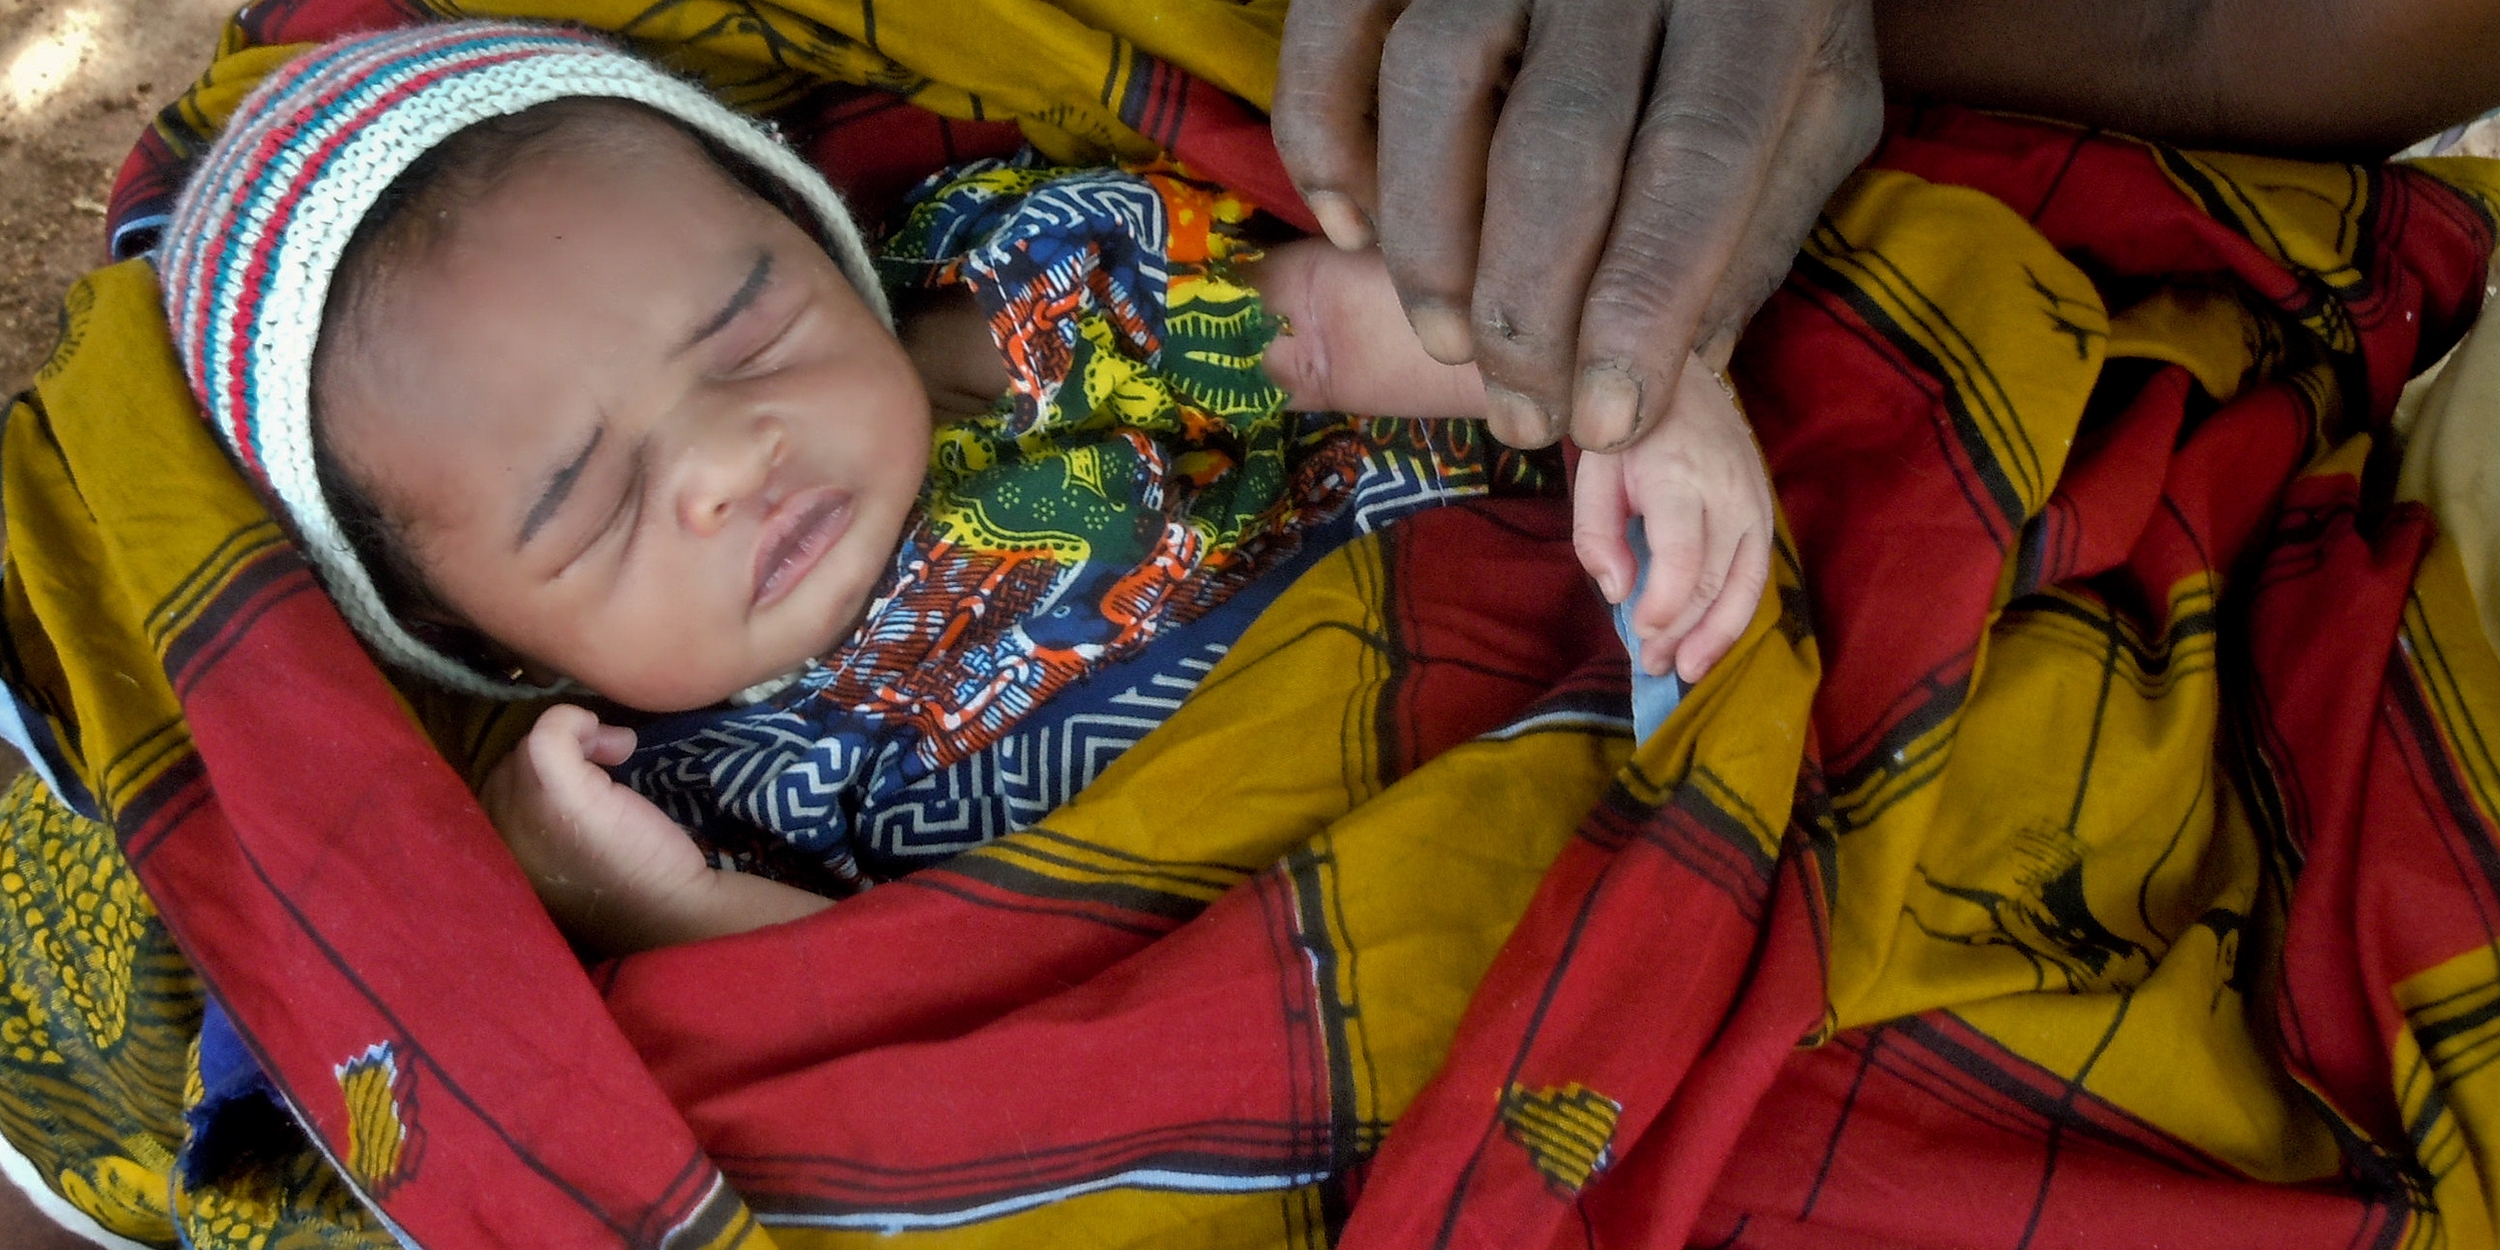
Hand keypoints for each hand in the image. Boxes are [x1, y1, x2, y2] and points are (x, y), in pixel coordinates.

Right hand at [480, 703, 712, 954]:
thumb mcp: (567, 845)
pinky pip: (547, 734)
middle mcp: (494, 835)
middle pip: (512, 761)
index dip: (541, 770)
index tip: (586, 776)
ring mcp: (521, 817)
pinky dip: (576, 722)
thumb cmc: (626, 877)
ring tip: (618, 757)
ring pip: (530, 745)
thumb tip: (556, 751)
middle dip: (561, 755)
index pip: (499, 782)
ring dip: (577, 741)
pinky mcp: (558, 799)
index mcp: (492, 851)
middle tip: (610, 766)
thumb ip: (542, 813)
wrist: (671, 910)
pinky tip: (619, 744)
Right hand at [1273, 0, 1880, 450]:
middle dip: (1529, 313)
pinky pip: (1337, 26)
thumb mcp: (1815, 95)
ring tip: (1447, 342)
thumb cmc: (1758, 14)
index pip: (1697, 160)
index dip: (1644, 304)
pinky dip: (1322, 135)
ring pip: (1433, 86)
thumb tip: (1689, 361)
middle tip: (1521, 414)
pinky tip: (1348, 226)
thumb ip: (1765, 213)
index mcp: (1754, 3)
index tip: (1607, 420)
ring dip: (1428, 243)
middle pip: (1556, 146)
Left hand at [1573, 355, 1771, 681]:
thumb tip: (1619, 592)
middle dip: (1684, 630)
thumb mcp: (1595, 473)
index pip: (1684, 554)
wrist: (1684, 386)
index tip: (1639, 633)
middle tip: (1652, 665)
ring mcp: (1756, 502)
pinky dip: (1736, 614)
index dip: (1665, 603)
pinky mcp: (1766, 514)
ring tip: (1688, 670)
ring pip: (1748, 583)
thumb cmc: (1630, 436)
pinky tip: (1710, 642)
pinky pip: (1758, 573)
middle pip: (1715, 577)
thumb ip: (1597, 534)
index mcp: (1679, 475)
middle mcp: (1729, 491)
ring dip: (1718, 635)